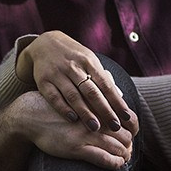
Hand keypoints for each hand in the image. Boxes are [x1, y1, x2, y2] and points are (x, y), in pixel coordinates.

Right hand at [8, 91, 133, 169]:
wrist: (29, 115)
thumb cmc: (54, 106)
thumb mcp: (76, 95)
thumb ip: (95, 98)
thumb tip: (115, 96)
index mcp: (97, 106)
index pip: (127, 118)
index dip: (134, 128)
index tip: (133, 134)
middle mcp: (95, 119)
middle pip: (125, 135)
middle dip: (130, 144)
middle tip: (129, 150)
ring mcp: (86, 134)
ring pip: (118, 147)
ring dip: (125, 155)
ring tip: (124, 158)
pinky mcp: (77, 148)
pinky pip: (103, 158)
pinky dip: (114, 163)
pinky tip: (117, 164)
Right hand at [18, 31, 137, 135]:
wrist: (45, 43)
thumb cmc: (74, 57)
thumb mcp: (90, 61)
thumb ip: (102, 78)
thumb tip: (120, 97)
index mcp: (89, 62)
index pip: (106, 84)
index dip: (117, 101)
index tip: (126, 117)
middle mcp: (74, 67)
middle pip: (91, 92)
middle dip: (104, 110)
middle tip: (115, 126)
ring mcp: (57, 73)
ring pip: (73, 95)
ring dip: (85, 112)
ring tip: (95, 127)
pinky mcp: (43, 81)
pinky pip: (54, 97)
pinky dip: (63, 108)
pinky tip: (73, 119)